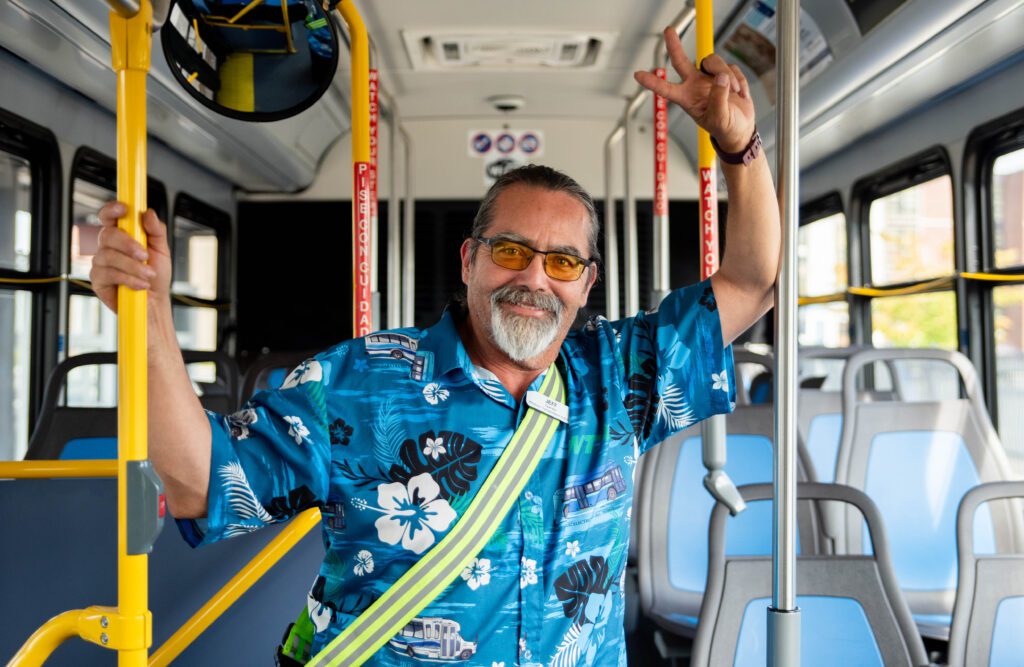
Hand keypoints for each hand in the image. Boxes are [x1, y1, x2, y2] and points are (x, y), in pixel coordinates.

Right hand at [90, 202, 171, 312]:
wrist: (155, 302)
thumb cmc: (155, 276)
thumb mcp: (162, 250)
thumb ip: (156, 230)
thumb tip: (148, 213)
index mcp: (122, 235)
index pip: (109, 216)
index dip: (112, 209)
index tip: (124, 209)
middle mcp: (108, 247)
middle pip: (107, 234)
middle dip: (128, 244)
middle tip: (145, 255)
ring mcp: (100, 263)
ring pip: (108, 256)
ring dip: (132, 266)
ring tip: (148, 274)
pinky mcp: (98, 280)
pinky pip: (108, 274)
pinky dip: (128, 279)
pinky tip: (140, 285)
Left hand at [634, 26, 755, 152]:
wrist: (741, 127)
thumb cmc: (724, 127)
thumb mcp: (719, 118)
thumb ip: (718, 99)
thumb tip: (721, 77)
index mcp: (687, 99)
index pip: (666, 89)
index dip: (652, 82)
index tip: (637, 75)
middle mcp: (694, 84)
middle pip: (681, 61)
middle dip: (674, 45)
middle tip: (668, 30)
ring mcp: (709, 77)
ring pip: (713, 61)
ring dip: (727, 75)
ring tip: (734, 93)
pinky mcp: (725, 73)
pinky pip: (732, 68)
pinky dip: (738, 81)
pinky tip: (740, 94)